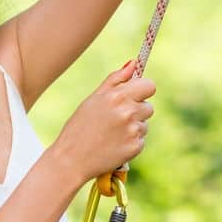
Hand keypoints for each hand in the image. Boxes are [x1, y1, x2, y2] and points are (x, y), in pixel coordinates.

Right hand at [52, 60, 156, 180]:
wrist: (71, 159)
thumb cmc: (79, 126)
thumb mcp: (94, 99)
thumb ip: (115, 79)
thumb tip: (133, 63)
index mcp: (117, 96)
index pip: (149, 85)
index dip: (142, 90)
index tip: (133, 96)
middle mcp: (128, 112)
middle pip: (149, 106)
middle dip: (137, 111)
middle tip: (116, 119)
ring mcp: (133, 131)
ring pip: (144, 124)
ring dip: (133, 127)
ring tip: (111, 134)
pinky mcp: (135, 147)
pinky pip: (141, 140)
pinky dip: (130, 142)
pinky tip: (114, 145)